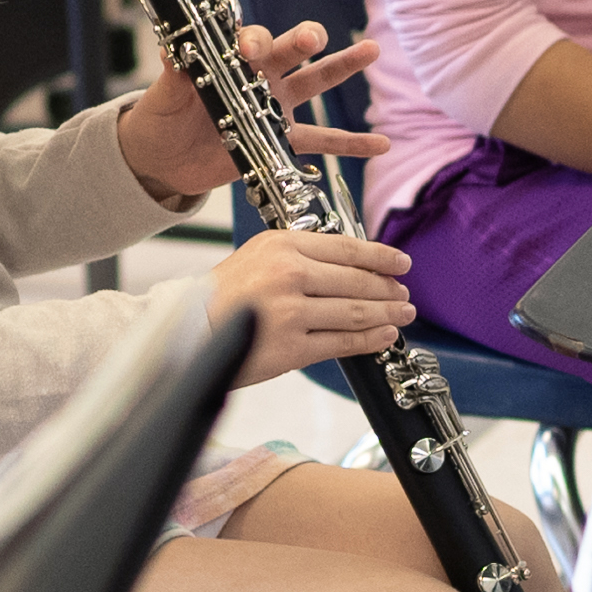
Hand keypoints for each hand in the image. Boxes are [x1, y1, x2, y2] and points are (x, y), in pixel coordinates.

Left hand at [120, 23, 375, 200]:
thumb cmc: (161, 118)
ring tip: (371, 51)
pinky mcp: (280, 141)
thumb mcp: (163, 97)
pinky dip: (352, 144)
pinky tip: (382, 143)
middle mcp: (259, 77)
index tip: (249, 47)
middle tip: (314, 37)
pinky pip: (322, 142)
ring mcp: (274, 107)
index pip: (249, 40)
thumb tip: (173, 48)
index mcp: (231, 60)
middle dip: (304, 39)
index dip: (252, 40)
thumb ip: (175, 75)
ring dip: (342, 68)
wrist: (163, 158)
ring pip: (315, 83)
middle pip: (290, 49)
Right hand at [203, 221, 412, 385]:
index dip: (381, 257)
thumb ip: (300, 256)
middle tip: (403, 295)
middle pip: (357, 281)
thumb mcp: (258, 256)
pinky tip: (384, 336)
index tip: (401, 263)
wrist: (187, 331)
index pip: (347, 248)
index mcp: (282, 245)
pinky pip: (342, 343)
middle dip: (388, 290)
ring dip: (387, 315)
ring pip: (355, 312)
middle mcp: (289, 273)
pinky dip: (370, 340)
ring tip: (402, 315)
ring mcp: (292, 311)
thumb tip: (353, 265)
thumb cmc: (223, 296)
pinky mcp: (292, 347)